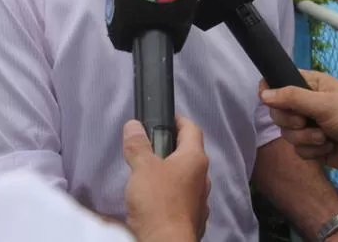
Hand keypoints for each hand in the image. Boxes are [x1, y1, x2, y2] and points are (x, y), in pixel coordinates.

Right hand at [123, 117, 210, 241]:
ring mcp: (201, 199)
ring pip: (187, 177)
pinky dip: (172, 192)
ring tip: (149, 173)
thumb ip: (138, 145)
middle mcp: (203, 177)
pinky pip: (184, 198)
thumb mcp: (142, 168)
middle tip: (149, 146)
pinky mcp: (194, 217)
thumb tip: (134, 125)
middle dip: (171, 147)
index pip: (192, 128)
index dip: (178, 120)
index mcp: (195, 158)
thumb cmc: (158, 202)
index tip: (163, 119)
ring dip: (171, 172)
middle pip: (189, 153)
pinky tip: (157, 197)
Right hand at [259, 71, 337, 175]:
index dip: (270, 91)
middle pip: (278, 112)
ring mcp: (309, 126)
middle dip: (291, 121)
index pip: (279, 82)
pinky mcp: (313, 146)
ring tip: (325, 137)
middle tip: (305, 122)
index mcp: (311, 84)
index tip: (267, 100)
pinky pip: (298, 149)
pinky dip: (312, 151)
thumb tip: (263, 94)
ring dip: (305, 138)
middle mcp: (307, 103)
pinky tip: (329, 148)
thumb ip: (292, 98)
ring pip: (287, 133)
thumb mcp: (324, 104)